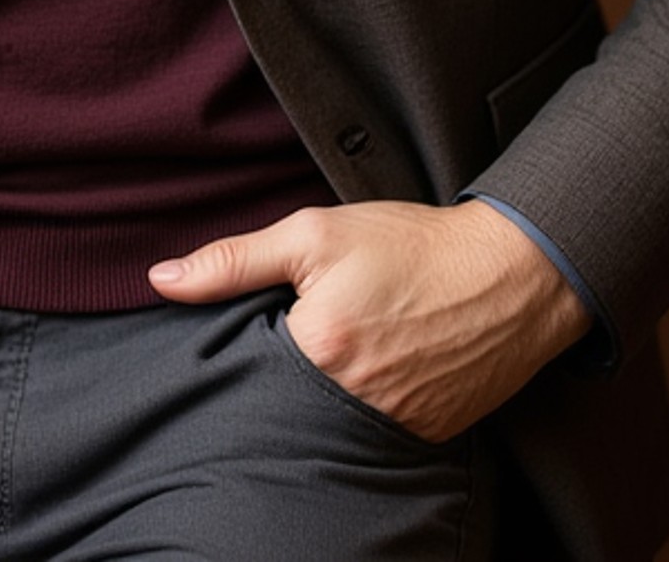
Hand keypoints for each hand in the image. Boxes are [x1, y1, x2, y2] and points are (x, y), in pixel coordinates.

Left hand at [148, 198, 588, 441]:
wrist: (507, 272)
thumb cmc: (409, 245)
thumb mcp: (316, 233)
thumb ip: (234, 260)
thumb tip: (161, 281)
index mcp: (318, 348)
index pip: (244, 367)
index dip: (242, 346)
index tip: (254, 327)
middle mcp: (352, 400)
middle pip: (283, 402)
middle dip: (280, 378)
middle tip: (305, 338)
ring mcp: (391, 425)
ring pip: (325, 423)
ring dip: (320, 397)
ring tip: (341, 354)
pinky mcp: (423, 437)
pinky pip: (371, 435)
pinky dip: (362, 409)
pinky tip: (375, 372)